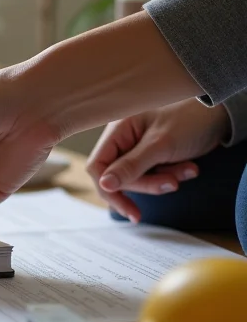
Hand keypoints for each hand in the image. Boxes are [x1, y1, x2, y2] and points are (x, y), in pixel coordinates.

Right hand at [86, 100, 229, 221]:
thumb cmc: (190, 117)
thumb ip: (131, 166)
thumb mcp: (160, 144)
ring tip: (188, 170)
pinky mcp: (154, 155)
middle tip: (172, 183)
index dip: (110, 189)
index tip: (128, 209)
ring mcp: (138, 147)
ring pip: (139, 178)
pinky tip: (188, 167)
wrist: (222, 112)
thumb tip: (104, 185)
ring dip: (164, 179)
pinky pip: (154, 174)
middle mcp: (124, 139)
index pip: (98, 166)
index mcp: (117, 130)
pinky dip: (171, 175)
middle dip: (148, 183)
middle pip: (121, 176)